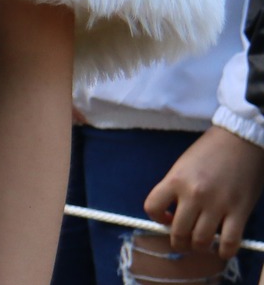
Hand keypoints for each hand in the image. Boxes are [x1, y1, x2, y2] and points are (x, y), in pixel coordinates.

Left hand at [146, 125, 263, 258]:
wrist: (239, 140)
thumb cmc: (209, 151)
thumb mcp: (183, 166)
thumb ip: (176, 188)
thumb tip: (173, 213)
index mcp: (175, 180)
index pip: (152, 207)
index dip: (157, 218)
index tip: (167, 219)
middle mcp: (193, 194)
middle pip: (178, 232)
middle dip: (179, 242)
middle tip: (184, 242)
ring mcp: (217, 204)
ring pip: (201, 240)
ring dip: (199, 247)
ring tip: (202, 244)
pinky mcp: (239, 211)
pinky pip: (229, 241)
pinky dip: (224, 252)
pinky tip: (222, 250)